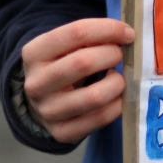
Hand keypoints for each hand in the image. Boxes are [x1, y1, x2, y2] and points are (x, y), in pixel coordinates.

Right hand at [21, 18, 135, 142]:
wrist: (41, 104)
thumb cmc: (62, 67)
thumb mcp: (64, 47)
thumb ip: (90, 38)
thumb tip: (125, 35)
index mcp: (34, 54)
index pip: (76, 33)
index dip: (108, 30)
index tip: (128, 33)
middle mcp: (36, 84)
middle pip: (84, 63)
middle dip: (112, 55)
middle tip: (122, 55)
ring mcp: (48, 111)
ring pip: (95, 96)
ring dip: (117, 83)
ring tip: (118, 77)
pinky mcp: (62, 132)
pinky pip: (101, 118)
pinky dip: (118, 105)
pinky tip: (118, 96)